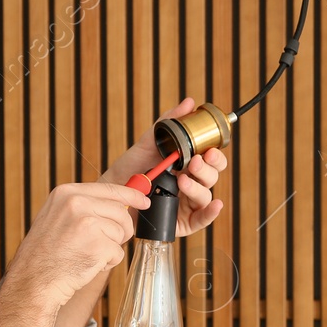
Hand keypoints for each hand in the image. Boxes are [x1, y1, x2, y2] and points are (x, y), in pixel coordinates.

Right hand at [0, 182, 148, 326]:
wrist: (33, 281)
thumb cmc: (44, 256)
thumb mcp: (56, 218)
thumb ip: (83, 207)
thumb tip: (118, 205)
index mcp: (66, 193)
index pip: (109, 189)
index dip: (131, 195)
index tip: (143, 200)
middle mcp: (77, 203)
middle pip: (121, 213)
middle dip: (118, 231)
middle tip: (98, 245)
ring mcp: (88, 223)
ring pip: (121, 233)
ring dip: (109, 248)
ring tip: (84, 254)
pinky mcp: (99, 245)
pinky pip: (118, 253)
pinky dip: (107, 263)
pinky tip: (86, 264)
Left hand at [100, 97, 228, 237]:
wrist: (111, 193)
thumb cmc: (130, 169)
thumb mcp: (148, 144)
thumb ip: (168, 123)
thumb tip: (189, 103)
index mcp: (187, 166)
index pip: (211, 160)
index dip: (215, 154)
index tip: (209, 150)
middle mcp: (190, 184)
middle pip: (211, 177)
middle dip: (207, 169)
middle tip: (195, 163)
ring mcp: (186, 204)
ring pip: (205, 195)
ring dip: (199, 187)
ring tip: (182, 180)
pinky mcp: (181, 222)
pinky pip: (201, 219)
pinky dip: (211, 213)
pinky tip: (215, 204)